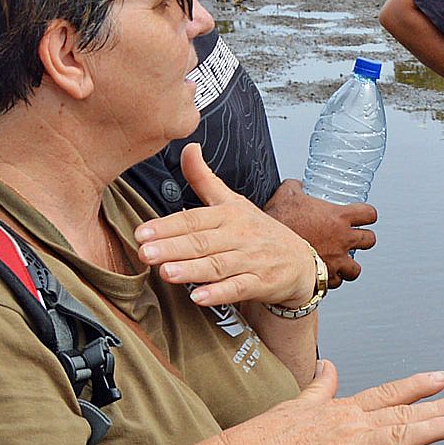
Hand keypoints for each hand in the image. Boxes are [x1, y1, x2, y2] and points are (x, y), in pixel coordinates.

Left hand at [135, 145, 321, 307]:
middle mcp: (240, 235)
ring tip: (167, 273)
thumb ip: (204, 178)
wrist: (300, 262)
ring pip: (218, 265)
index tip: (142, 232)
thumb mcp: (233, 201)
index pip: (194, 218)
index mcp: (229, 214)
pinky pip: (239, 288)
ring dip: (192, 269)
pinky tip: (200, 296)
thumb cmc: (259, 232)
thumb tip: (188, 148)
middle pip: (202, 242)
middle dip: (173, 247)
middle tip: (146, 253)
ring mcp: (251, 260)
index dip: (167, 225)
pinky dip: (220, 293)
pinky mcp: (262, 283)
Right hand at [228, 363, 443, 444]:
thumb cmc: (269, 436)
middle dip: (440, 408)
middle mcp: (354, 424)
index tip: (443, 378)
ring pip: (401, 434)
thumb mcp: (300, 402)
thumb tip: (329, 366)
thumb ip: (320, 386)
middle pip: (404, 413)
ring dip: (434, 428)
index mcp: (344, 409)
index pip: (388, 393)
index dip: (417, 385)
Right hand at [262, 177, 378, 285]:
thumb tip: (297, 185)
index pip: (369, 214)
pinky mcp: (324, 278)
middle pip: (370, 240)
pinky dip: (330, 280)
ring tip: (341, 263)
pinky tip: (323, 275)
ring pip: (356, 269)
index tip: (364, 217)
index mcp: (339, 217)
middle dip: (364, 239)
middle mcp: (342, 240)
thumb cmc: (278, 220)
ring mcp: (336, 261)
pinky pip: (335, 283)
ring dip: (350, 266)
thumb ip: (295, 187)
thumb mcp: (287, 194)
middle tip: (355, 239)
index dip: (368, 215)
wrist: (267, 248)